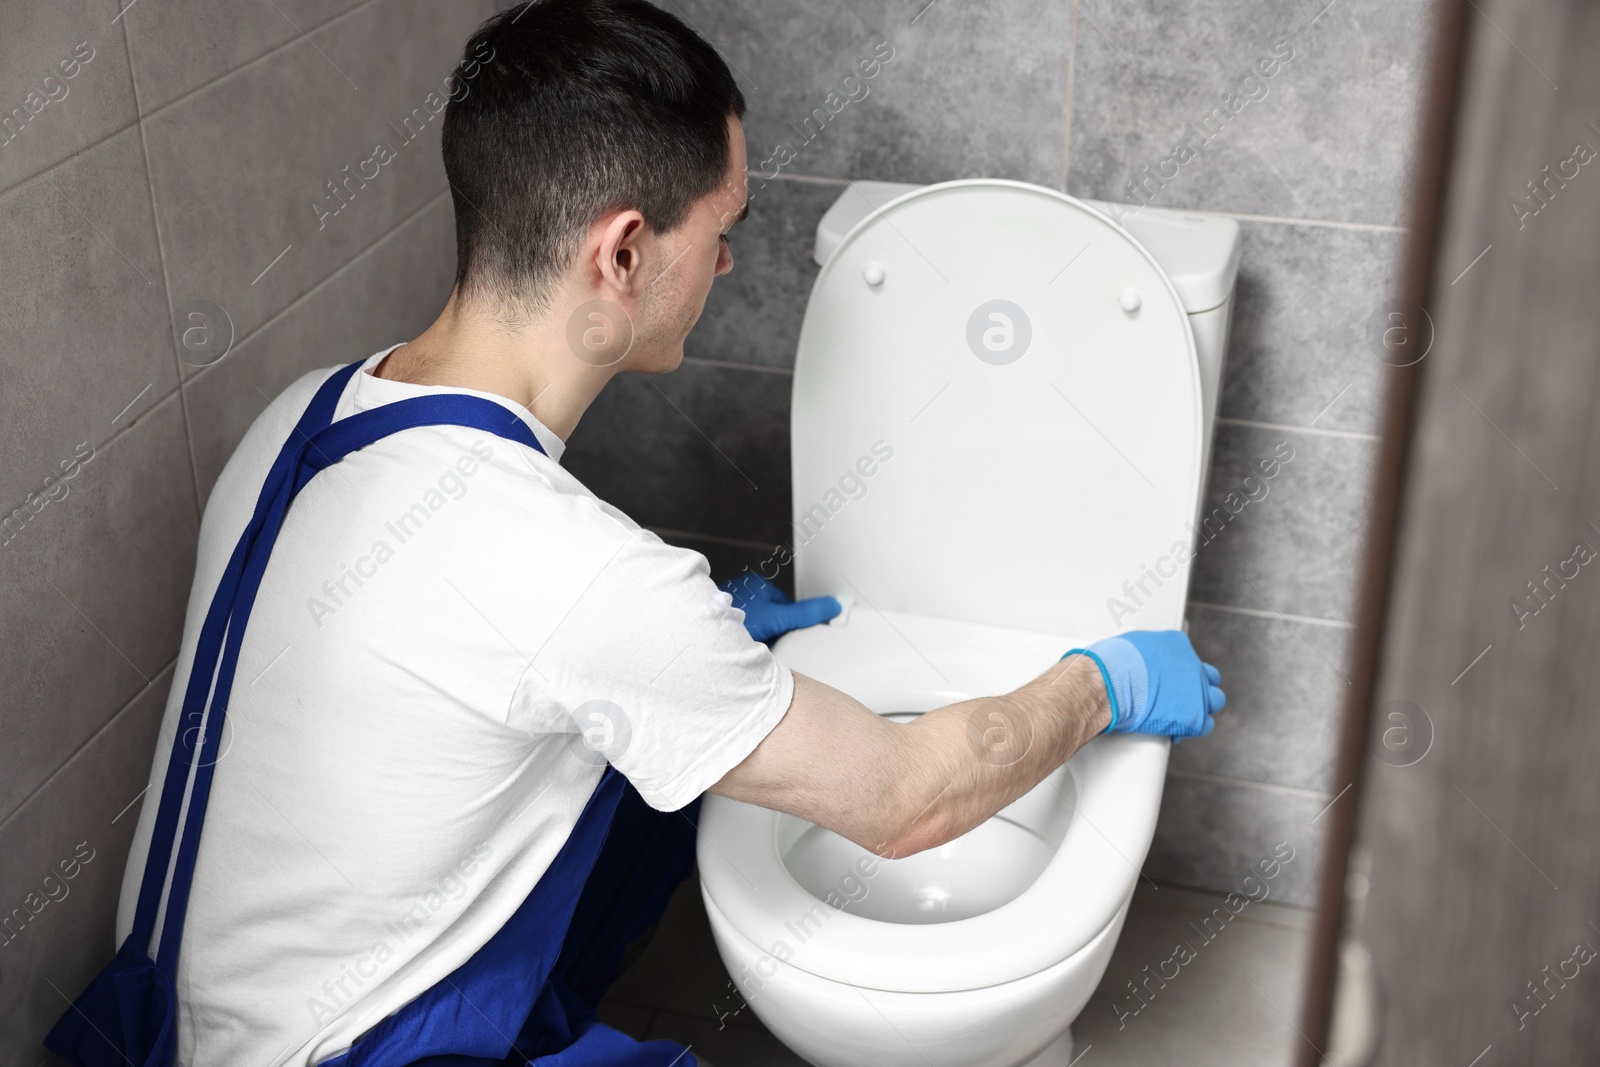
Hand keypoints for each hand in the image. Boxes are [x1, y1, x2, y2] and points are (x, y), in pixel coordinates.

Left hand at [717, 573, 839, 644]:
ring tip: (751, 648)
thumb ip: (806, 614)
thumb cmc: (734, 621)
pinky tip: (737, 650)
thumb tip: (832, 605)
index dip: (789, 622)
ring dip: (753, 637)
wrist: (699, 636)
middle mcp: (740, 592)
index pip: (784, 603)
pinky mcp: (715, 622)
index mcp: (756, 584)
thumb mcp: (779, 618)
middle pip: (767, 614)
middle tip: (770, 644)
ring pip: (750, 624)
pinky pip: (734, 632)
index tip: (789, 634)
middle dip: (771, 630)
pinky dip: (737, 641)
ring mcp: (726, 607)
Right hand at [1062, 630, 1223, 739]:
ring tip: (1181, 713)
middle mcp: (1193, 665)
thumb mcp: (1131, 647)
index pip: (1189, 660)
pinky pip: (1204, 724)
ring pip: (1214, 700)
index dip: (1179, 674)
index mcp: (1177, 645)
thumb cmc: (1112, 665)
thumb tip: (1140, 662)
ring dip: (1201, 707)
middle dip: (1198, 688)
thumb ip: (1147, 655)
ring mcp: (1197, 691)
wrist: (1110, 684)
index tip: (1168, 682)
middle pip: (1209, 678)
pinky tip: (1176, 728)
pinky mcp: (1194, 716)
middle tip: (1180, 697)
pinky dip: (1191, 727)